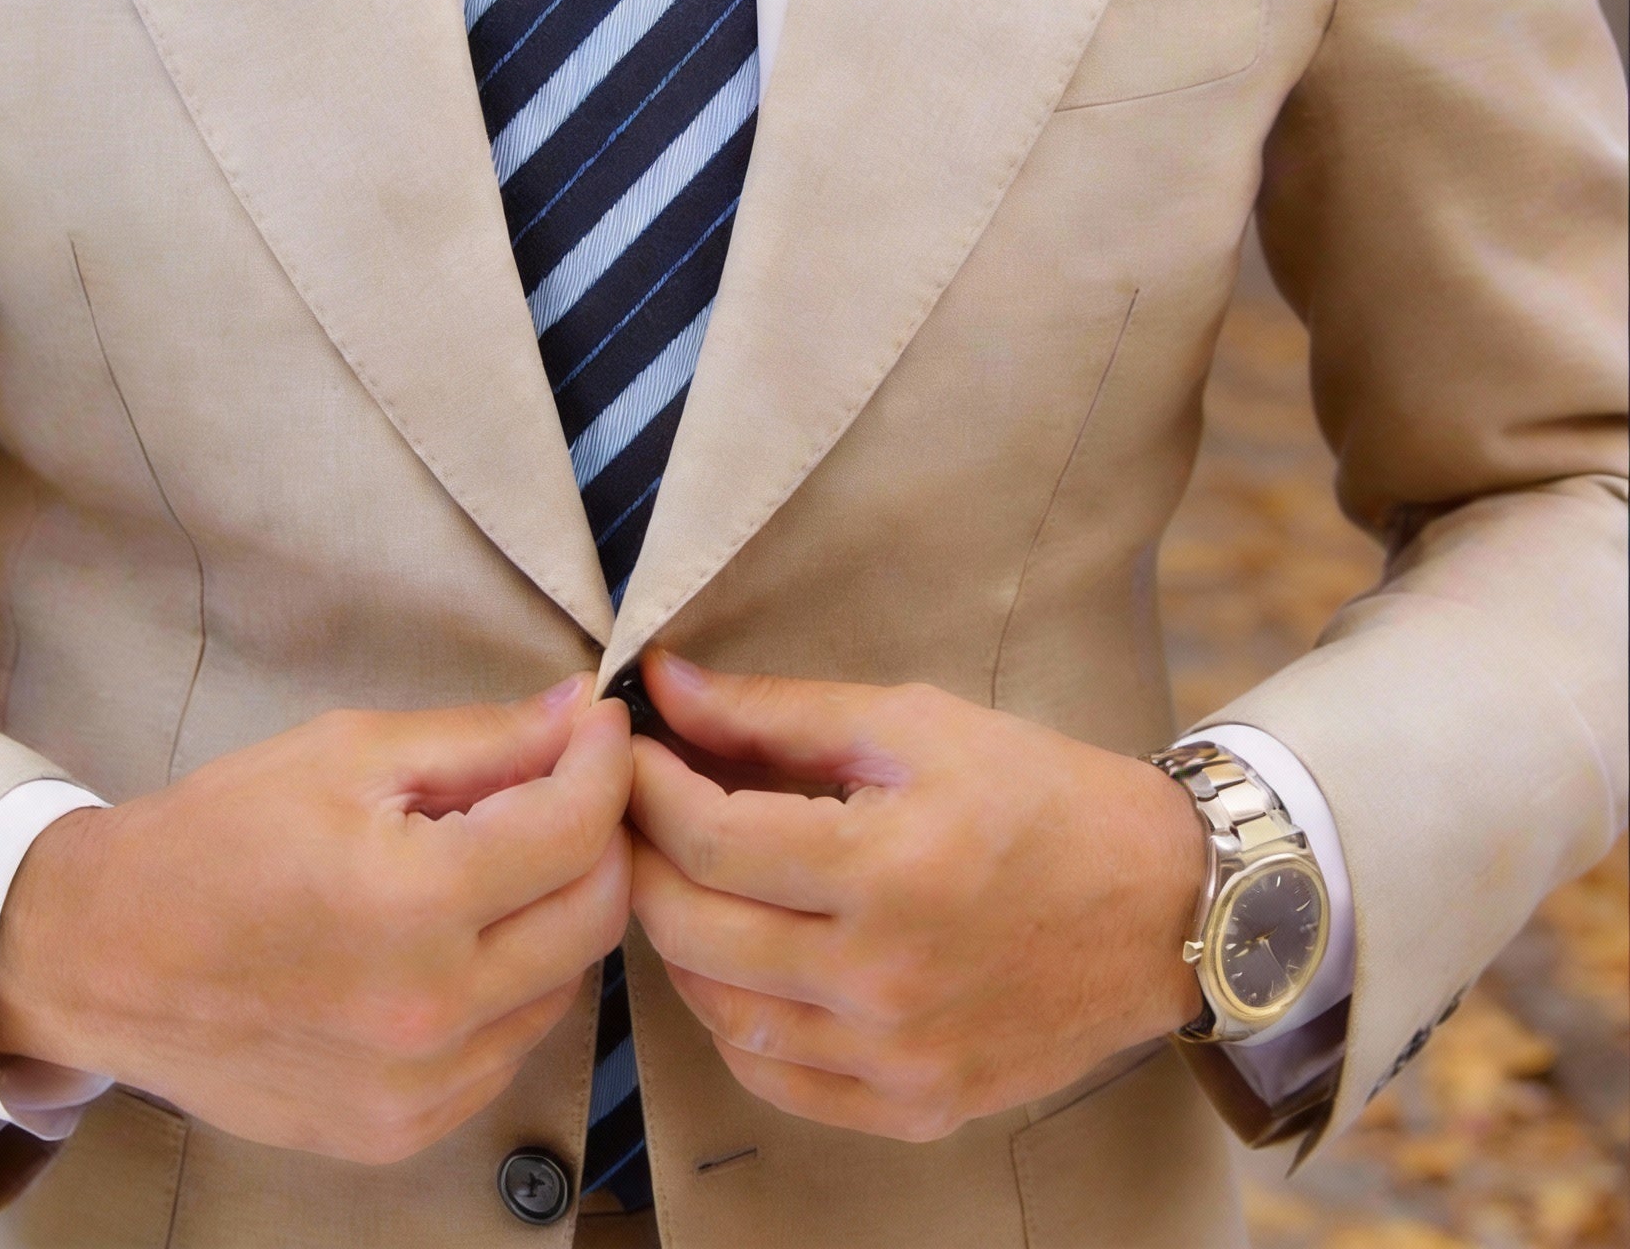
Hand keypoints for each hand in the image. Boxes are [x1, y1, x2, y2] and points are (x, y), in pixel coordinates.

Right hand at [0, 677, 632, 1162]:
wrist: (106, 957)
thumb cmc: (220, 835)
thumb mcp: (349, 752)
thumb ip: (483, 739)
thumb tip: (582, 713)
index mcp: (416, 903)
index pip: (577, 828)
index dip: (604, 761)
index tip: (598, 726)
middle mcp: (433, 1012)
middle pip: (596, 913)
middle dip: (599, 834)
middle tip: (563, 786)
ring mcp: (421, 1089)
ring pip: (564, 984)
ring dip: (557, 911)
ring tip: (499, 859)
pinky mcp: (403, 1131)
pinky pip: (509, 1047)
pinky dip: (511, 983)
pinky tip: (459, 938)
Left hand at [627, 652, 1202, 1141]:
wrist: (1163, 906)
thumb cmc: (1040, 795)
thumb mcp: (914, 723)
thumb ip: (778, 711)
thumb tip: (665, 685)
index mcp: (889, 868)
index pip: (709, 839)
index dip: (647, 789)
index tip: (629, 751)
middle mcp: (886, 979)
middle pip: (693, 930)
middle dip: (641, 858)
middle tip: (635, 811)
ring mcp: (900, 1058)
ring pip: (719, 1015)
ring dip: (676, 941)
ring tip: (683, 878)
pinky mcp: (917, 1107)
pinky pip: (777, 1081)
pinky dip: (733, 1022)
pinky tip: (737, 963)